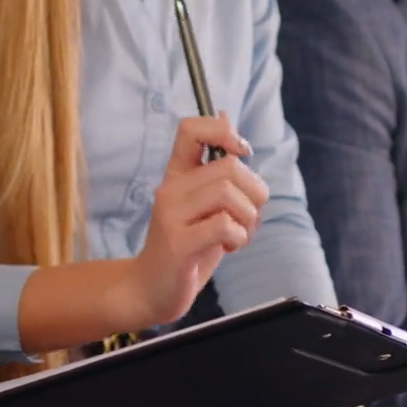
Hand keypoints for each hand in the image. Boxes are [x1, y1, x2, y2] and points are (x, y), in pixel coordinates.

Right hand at [120, 116, 266, 326]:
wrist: (151, 290)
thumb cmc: (187, 245)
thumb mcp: (204, 203)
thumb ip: (217, 168)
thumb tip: (225, 116)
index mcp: (177, 175)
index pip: (191, 129)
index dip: (223, 131)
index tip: (242, 153)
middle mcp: (170, 189)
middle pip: (229, 166)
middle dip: (254, 191)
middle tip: (248, 217)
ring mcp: (171, 216)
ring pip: (228, 193)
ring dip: (248, 218)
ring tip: (238, 235)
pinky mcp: (178, 243)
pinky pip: (224, 225)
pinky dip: (238, 237)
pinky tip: (228, 247)